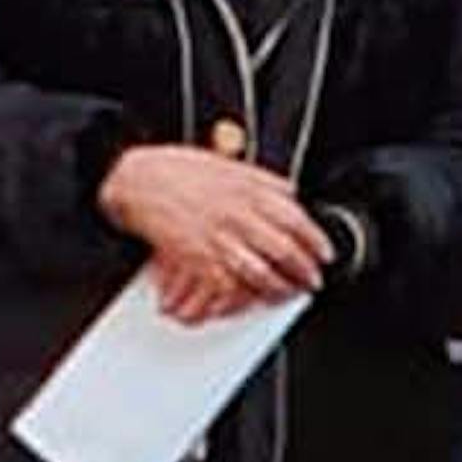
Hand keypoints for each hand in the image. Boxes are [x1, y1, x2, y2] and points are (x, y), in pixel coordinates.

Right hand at [99, 139, 332, 316]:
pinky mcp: (197, 259)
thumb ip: (262, 179)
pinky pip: (228, 285)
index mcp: (249, 190)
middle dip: (304, 270)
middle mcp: (238, 215)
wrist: (136, 179)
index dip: (316, 240)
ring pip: (261, 272)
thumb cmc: (176, 169)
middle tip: (312, 279)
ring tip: (287, 293)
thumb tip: (290, 190)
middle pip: (284, 250)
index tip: (324, 252)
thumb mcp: (227, 162)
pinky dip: (241, 296)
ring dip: (279, 287)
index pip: (295, 219)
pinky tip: (250, 299)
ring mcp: (219, 239)